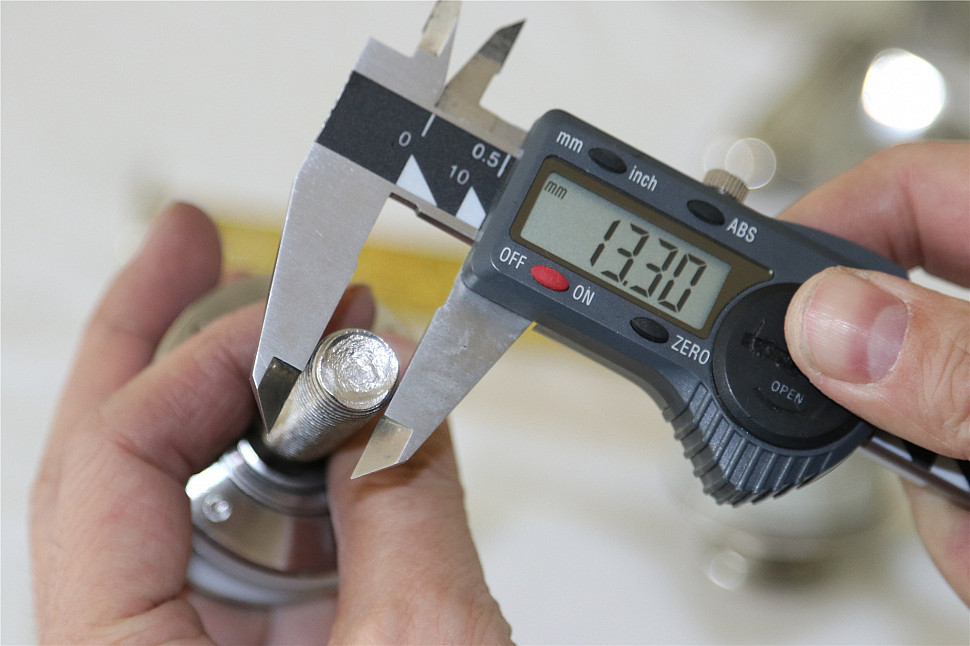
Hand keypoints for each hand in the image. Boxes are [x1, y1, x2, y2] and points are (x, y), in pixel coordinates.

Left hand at [30, 203, 511, 643]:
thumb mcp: (420, 644)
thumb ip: (408, 504)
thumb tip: (402, 383)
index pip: (110, 462)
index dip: (197, 359)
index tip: (291, 317)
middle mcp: (132, 645)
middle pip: (113, 460)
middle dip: (159, 335)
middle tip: (189, 245)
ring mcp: (180, 645)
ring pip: (173, 493)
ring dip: (227, 395)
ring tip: (278, 321)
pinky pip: (234, 534)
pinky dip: (273, 463)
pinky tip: (307, 413)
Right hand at [781, 142, 968, 604]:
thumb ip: (965, 369)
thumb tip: (831, 326)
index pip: (915, 193)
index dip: (825, 227)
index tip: (761, 293)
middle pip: (894, 333)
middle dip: (883, 415)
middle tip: (902, 460)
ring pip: (916, 434)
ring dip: (941, 504)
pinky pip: (953, 498)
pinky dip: (967, 541)